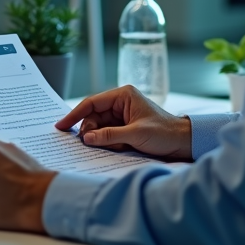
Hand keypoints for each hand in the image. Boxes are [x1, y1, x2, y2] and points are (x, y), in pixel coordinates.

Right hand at [55, 85, 192, 160]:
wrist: (183, 143)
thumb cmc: (164, 133)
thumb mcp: (135, 134)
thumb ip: (109, 136)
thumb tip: (87, 138)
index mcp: (123, 95)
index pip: (92, 103)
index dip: (74, 114)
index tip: (61, 126)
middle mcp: (121, 103)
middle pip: (93, 117)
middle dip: (91, 131)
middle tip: (88, 144)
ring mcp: (122, 116)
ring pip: (99, 127)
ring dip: (101, 139)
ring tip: (112, 147)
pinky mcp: (125, 128)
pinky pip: (108, 135)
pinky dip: (108, 143)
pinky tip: (117, 148)